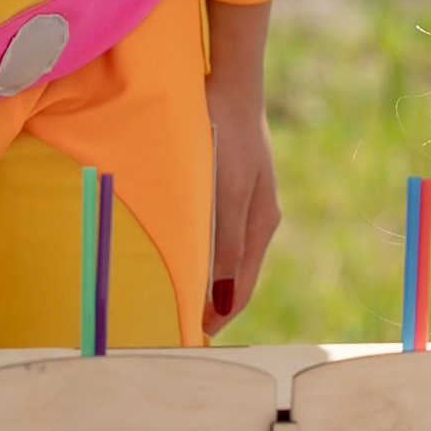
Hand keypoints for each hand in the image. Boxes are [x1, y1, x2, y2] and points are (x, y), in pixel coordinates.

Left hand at [203, 0, 281, 332]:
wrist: (230, 85)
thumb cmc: (226, 138)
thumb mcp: (225, 193)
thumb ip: (225, 245)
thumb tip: (222, 301)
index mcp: (260, 225)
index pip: (239, 291)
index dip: (216, 320)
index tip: (188, 345)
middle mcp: (256, 220)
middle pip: (232, 279)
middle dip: (207, 307)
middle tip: (172, 330)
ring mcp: (245, 204)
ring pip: (223, 259)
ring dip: (202, 282)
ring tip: (170, 302)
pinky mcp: (230, 188)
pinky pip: (215, 236)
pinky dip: (199, 255)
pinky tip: (178, 257)